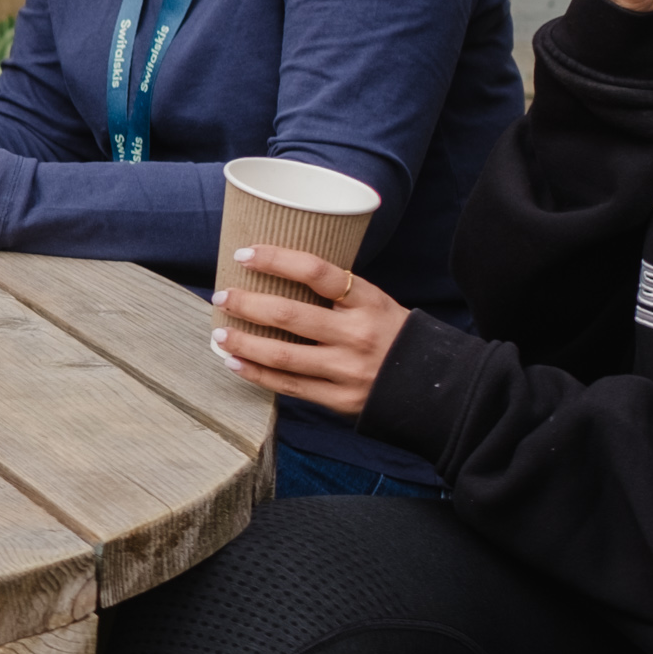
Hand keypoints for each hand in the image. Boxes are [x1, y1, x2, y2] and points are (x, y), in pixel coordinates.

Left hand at [209, 247, 409, 419]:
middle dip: (247, 304)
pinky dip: (257, 374)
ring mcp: (347, 369)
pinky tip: (234, 363)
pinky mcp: (339, 399)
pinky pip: (289, 386)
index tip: (244, 254)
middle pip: (290, 316)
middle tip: (222, 296)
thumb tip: (279, 272)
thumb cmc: (392, 334)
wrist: (432, 385)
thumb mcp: (375, 303)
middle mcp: (356, 335)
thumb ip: (337, 293)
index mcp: (367, 302)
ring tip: (219, 333)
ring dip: (243, 343)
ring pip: (282, 355)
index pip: (317, 272)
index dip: (277, 259)